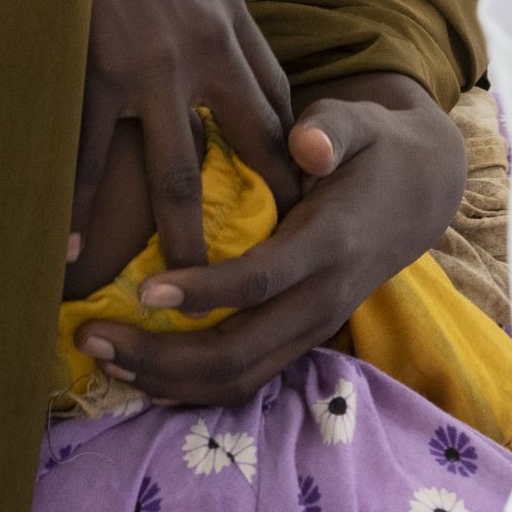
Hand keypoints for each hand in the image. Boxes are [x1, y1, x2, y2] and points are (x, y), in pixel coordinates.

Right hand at [76, 0, 293, 273]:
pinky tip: (76, 246)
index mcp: (230, 22)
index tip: (299, 199)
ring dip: (178, 236)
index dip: (288, 153)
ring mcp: (149, 67)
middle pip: (244, 145)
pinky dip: (83, 204)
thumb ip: (218, 23)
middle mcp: (203, 50)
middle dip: (260, 206)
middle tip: (268, 267)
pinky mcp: (95, 72)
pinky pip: (92, 155)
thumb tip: (233, 75)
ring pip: (173, 171)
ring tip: (180, 291)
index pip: (274, 102)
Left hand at [76, 74, 465, 404]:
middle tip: (92, 338)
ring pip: (237, 379)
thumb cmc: (373, 150)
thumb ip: (333, 128)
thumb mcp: (362, 124)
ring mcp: (312, 328)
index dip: (202, 292)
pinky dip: (191, 387)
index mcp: (330, 245)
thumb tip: (307, 142)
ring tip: (102, 358)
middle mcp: (322, 300)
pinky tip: (141, 376)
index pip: (261, 282)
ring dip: (166, 379)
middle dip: (161, 355)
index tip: (144, 291)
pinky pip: (244, 380)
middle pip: (238, 353)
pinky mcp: (300, 338)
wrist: (419, 193)